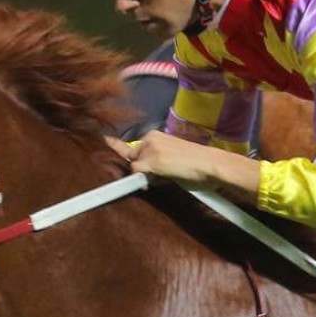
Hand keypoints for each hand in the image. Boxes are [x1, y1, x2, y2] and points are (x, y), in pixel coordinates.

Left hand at [105, 131, 260, 199]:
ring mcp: (150, 150)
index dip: (115, 146)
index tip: (104, 140)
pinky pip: (136, 173)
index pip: (131, 144)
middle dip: (139, 169)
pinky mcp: (153, 162)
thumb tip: (142, 175)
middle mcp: (150, 139)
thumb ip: (156, 162)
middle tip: (161, 176)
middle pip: (131, 158)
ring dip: (144, 176)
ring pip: (134, 166)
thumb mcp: (174, 158)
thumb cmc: (198, 164)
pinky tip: (158, 180)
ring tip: (169, 177)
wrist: (211, 164)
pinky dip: (140, 179)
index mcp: (156, 135)